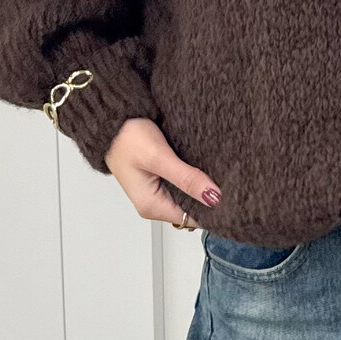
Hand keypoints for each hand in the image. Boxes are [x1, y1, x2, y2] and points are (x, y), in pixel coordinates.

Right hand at [106, 117, 221, 230]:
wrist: (111, 120)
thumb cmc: (126, 138)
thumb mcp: (159, 157)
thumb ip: (186, 179)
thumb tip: (213, 197)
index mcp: (152, 206)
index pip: (192, 219)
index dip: (212, 209)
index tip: (229, 196)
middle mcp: (154, 204)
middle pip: (191, 210)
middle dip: (207, 198)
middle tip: (227, 181)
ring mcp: (157, 192)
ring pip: (188, 197)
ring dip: (200, 187)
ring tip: (216, 173)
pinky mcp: (160, 179)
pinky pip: (183, 185)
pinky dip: (193, 178)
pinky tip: (201, 168)